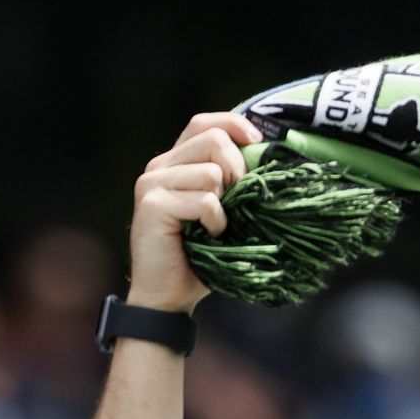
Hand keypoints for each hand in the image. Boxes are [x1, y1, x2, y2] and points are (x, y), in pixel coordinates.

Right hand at [127, 112, 262, 313]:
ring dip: (226, 204)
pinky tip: (209, 236)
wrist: (168, 295)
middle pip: (212, 140)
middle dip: (238, 169)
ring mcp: (152, 183)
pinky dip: (216, 221)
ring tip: (216, 226)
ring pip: (211, 172)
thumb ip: (230, 182)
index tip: (258, 143)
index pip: (204, 123)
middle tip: (239, 202)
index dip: (234, 125)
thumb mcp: (220, 211)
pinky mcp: (153, 204)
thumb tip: (266, 158)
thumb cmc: (199, 255)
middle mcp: (160, 166)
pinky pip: (204, 200)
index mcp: (175, 162)